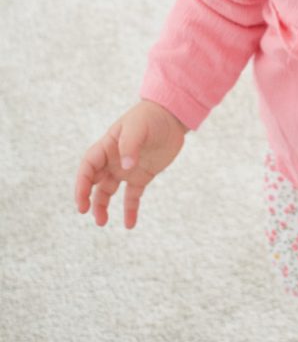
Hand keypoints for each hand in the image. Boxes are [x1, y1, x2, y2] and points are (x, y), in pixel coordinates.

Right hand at [75, 100, 186, 228]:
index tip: (81, 200)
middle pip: (94, 182)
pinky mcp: (142, 176)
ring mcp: (126, 169)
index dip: (82, 184)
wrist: (172, 117)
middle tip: (88, 213)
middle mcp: (113, 161)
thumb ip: (130, 145)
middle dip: (88, 198)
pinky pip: (132, 197)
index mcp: (107, 147)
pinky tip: (129, 224)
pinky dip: (130, 210)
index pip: (88, 167)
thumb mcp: (138, 127)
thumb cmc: (150, 117)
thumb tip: (126, 167)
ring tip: (102, 222)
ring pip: (108, 192)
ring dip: (103, 207)